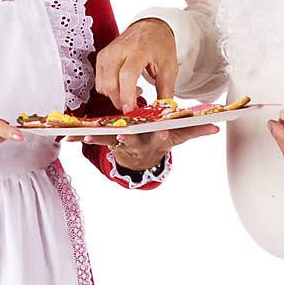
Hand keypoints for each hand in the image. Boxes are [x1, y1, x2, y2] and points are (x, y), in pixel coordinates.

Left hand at [66, 124, 219, 170]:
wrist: (142, 158)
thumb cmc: (161, 140)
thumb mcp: (179, 136)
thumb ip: (196, 130)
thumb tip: (216, 126)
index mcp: (156, 140)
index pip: (162, 137)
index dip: (162, 135)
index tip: (163, 131)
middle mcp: (139, 143)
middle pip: (133, 140)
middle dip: (128, 138)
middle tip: (122, 134)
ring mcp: (122, 143)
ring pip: (109, 139)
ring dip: (98, 139)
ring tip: (87, 136)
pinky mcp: (107, 140)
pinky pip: (94, 138)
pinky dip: (80, 137)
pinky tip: (67, 137)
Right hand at [96, 19, 177, 111]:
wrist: (151, 27)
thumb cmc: (160, 45)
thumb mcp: (169, 68)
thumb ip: (166, 91)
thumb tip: (163, 110)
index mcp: (138, 50)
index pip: (127, 75)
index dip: (127, 96)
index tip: (131, 110)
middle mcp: (118, 50)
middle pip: (110, 83)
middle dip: (120, 101)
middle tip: (135, 106)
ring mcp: (107, 53)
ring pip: (102, 85)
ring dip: (115, 96)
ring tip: (132, 91)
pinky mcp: (101, 57)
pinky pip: (99, 81)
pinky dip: (109, 89)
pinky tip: (123, 85)